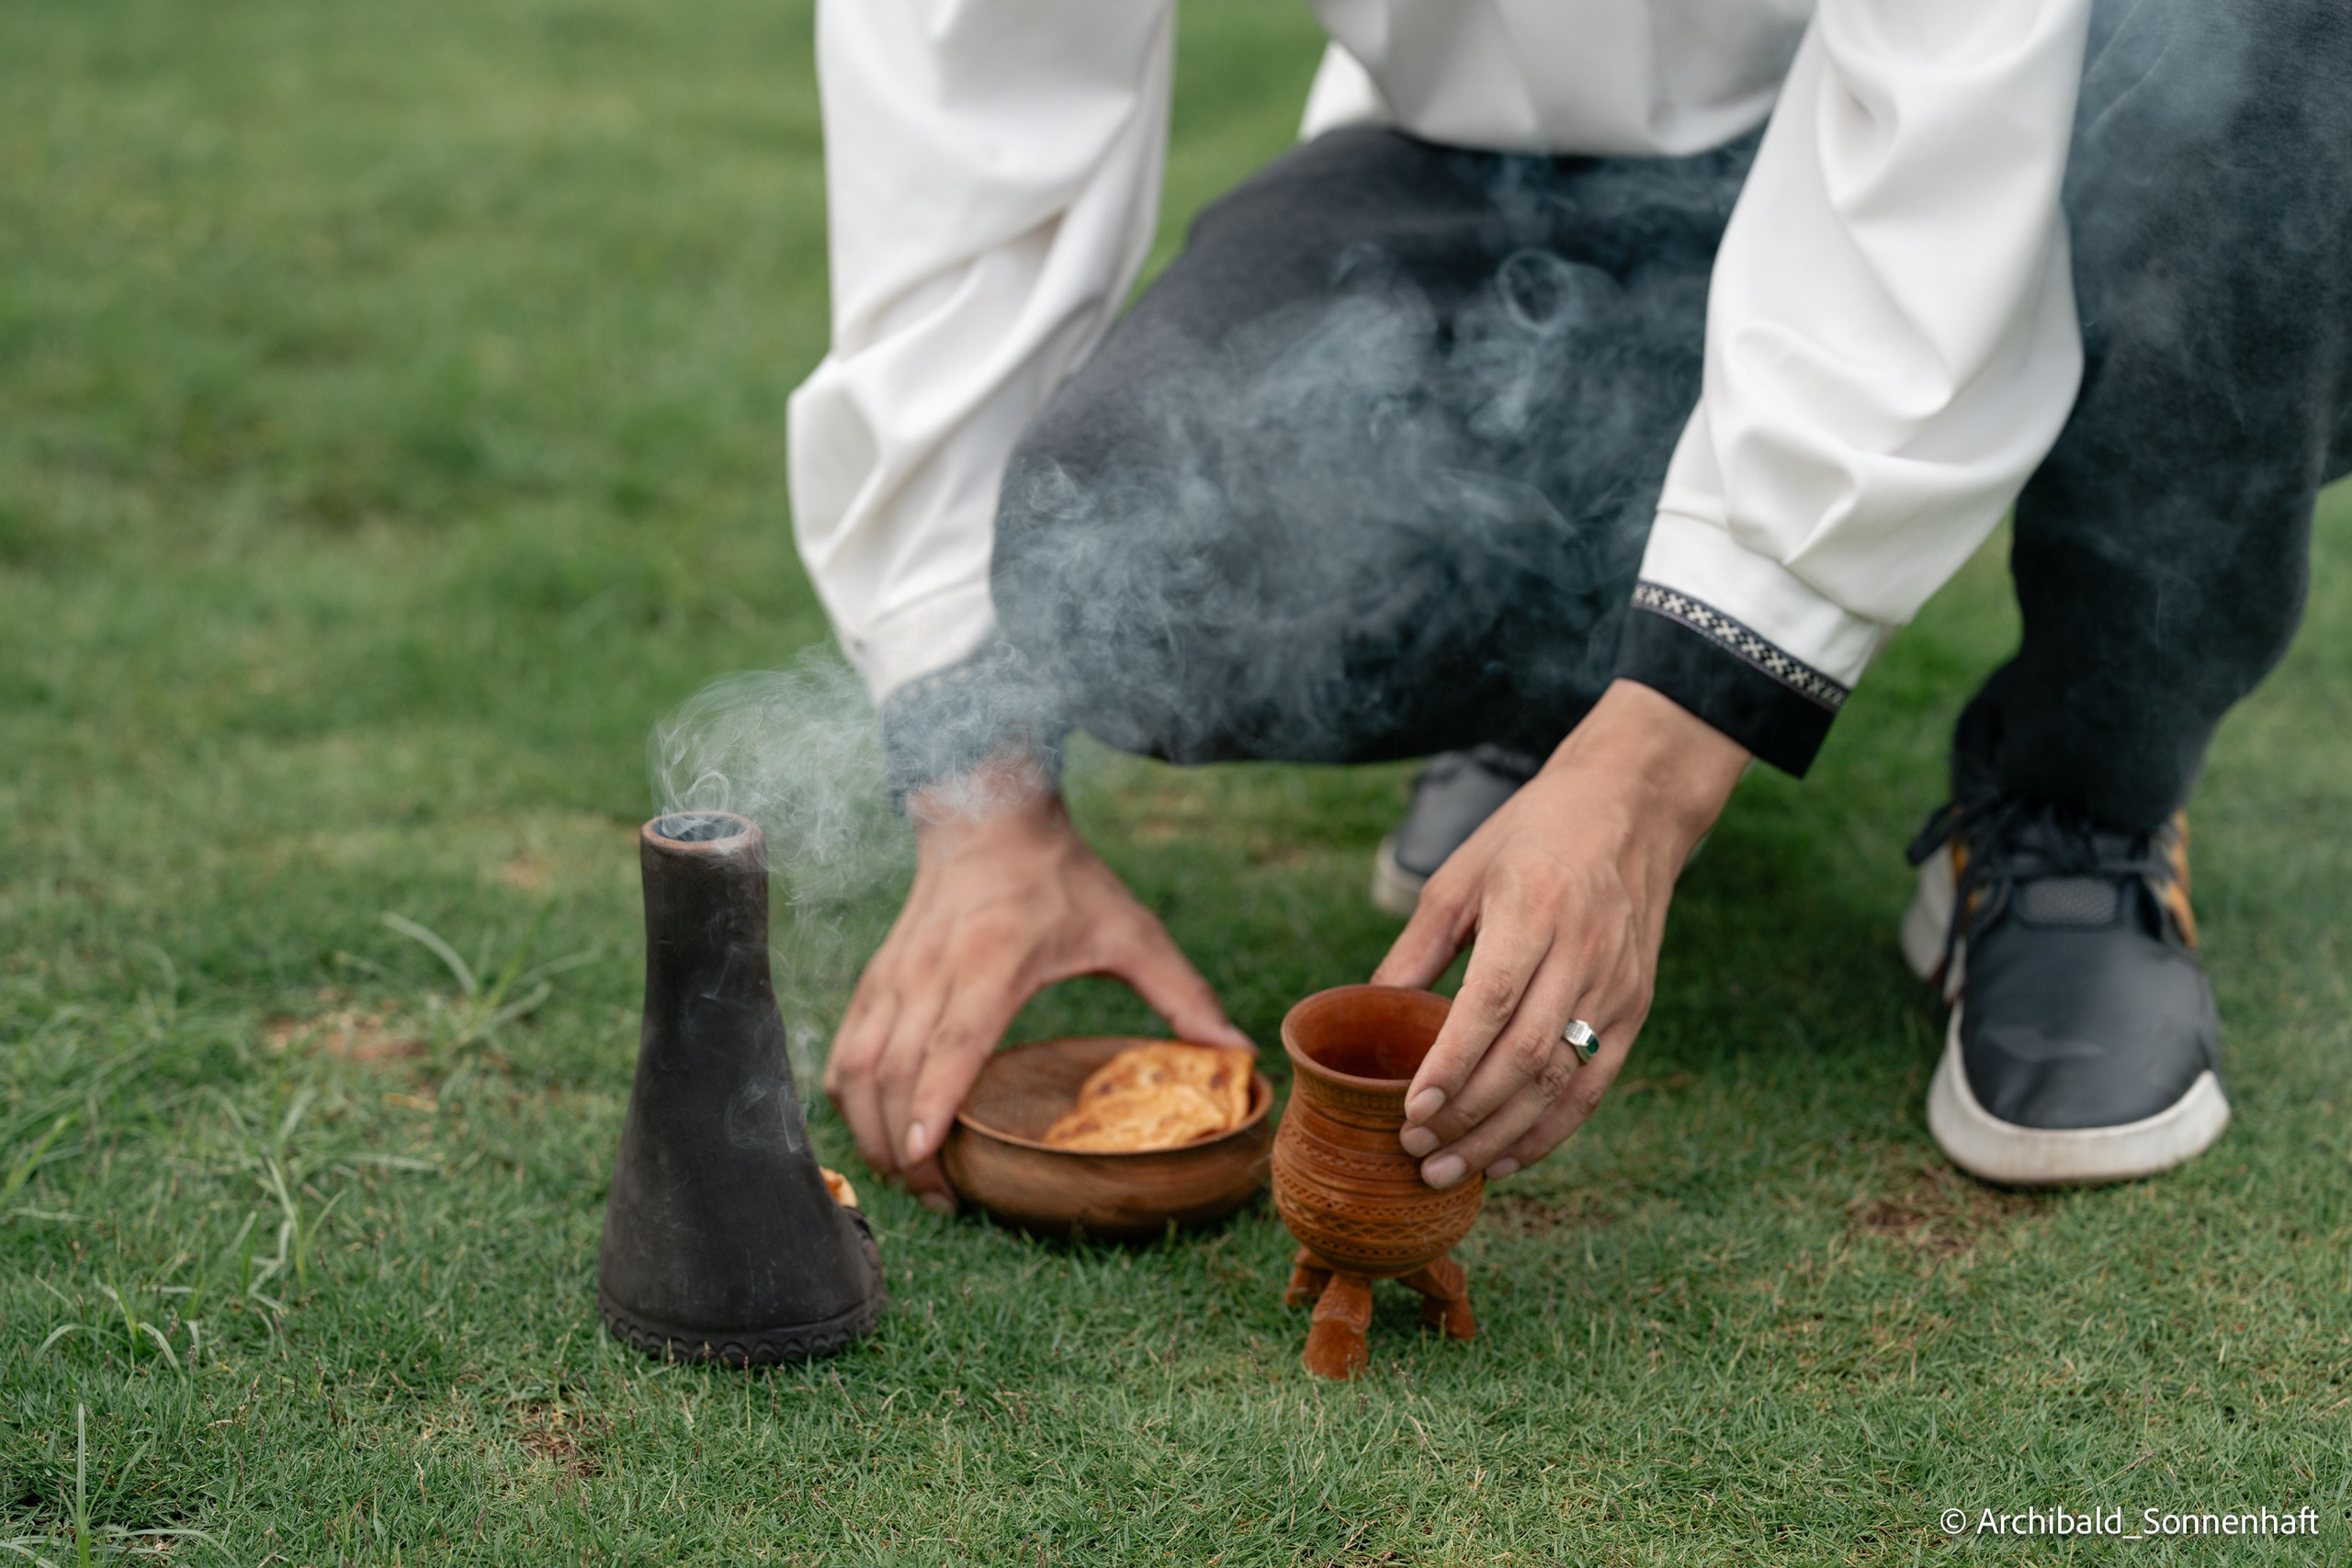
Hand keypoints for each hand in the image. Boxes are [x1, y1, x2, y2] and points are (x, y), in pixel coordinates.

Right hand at [824, 755, 1250, 1208]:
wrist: (989, 818)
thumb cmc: (1064, 879)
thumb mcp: (1133, 929)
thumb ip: (1183, 994)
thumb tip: (1238, 1054)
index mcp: (993, 961)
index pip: (951, 1042)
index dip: (930, 1104)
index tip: (923, 1156)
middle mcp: (931, 971)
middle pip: (892, 1071)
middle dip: (900, 1144)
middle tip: (935, 1198)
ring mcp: (894, 975)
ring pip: (855, 1065)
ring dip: (868, 1129)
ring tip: (905, 1176)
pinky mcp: (875, 979)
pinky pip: (844, 1049)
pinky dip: (849, 1099)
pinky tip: (874, 1131)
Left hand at [1371, 680, 1748, 1187]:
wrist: (1631, 806)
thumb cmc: (1530, 835)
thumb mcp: (1461, 873)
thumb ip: (1417, 946)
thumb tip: (1365, 1008)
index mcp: (1533, 906)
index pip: (1492, 1002)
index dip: (1452, 1063)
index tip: (1411, 1108)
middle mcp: (1583, 949)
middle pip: (1527, 1054)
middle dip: (1469, 1115)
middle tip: (1416, 1151)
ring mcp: (1618, 983)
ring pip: (1562, 1080)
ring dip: (1503, 1135)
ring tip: (1448, 1169)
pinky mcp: (1637, 1005)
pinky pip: (1595, 1084)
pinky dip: (1551, 1129)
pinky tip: (1506, 1157)